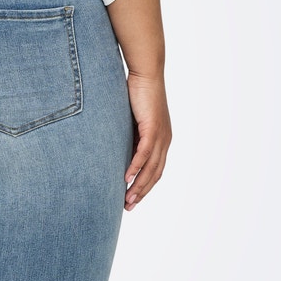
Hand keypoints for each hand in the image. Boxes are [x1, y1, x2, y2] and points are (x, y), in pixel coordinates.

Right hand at [124, 72, 171, 211]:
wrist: (146, 73)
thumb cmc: (137, 93)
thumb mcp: (132, 120)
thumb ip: (129, 136)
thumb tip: (115, 148)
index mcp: (162, 140)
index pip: (155, 170)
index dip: (145, 187)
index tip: (132, 200)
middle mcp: (165, 140)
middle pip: (155, 174)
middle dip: (141, 192)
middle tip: (128, 207)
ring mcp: (160, 135)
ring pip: (151, 167)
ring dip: (138, 185)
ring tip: (127, 199)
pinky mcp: (152, 127)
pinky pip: (143, 152)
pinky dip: (135, 167)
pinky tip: (126, 178)